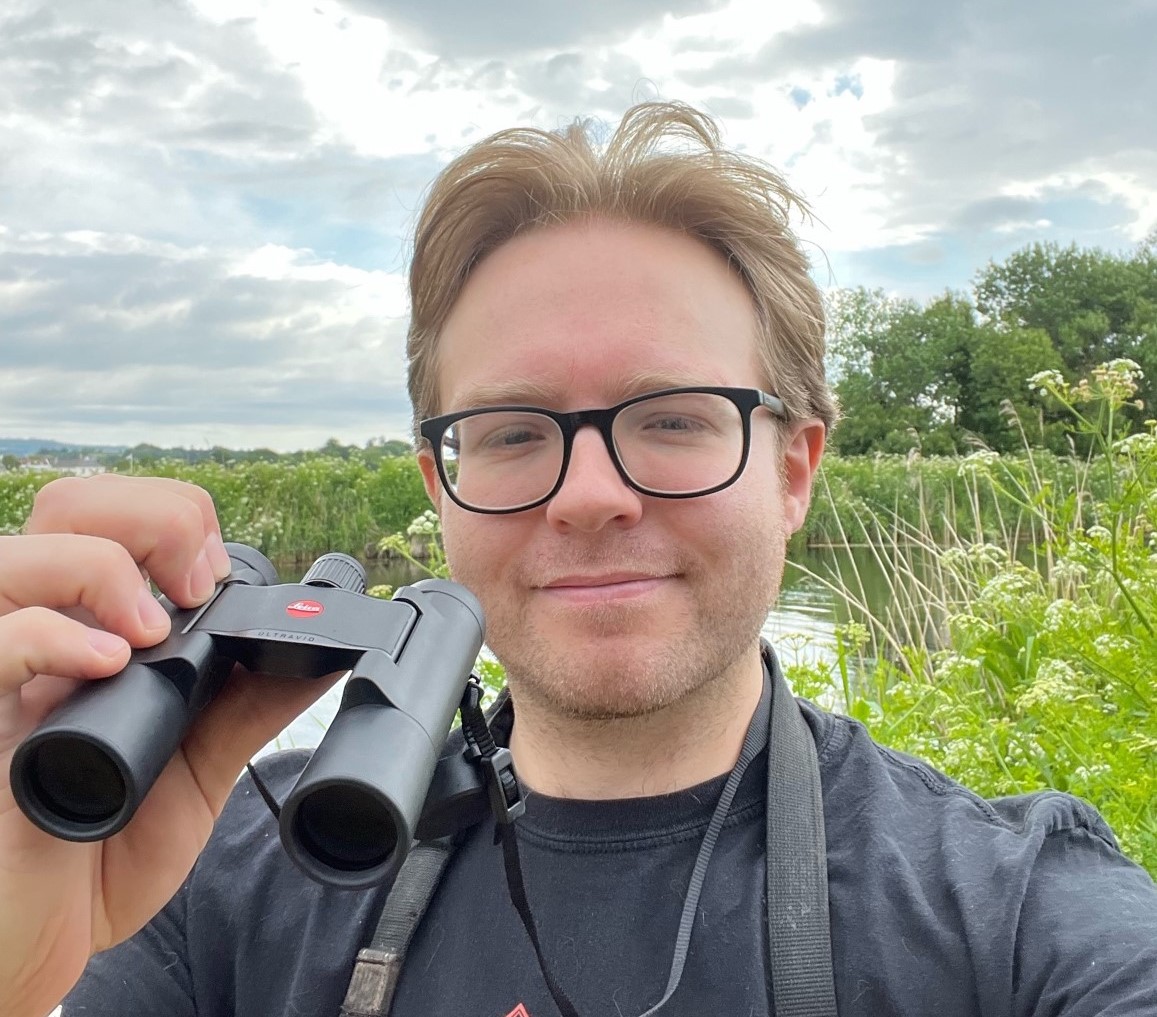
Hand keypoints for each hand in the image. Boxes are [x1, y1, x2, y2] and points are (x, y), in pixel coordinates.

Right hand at [0, 475, 339, 1016]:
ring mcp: (2, 675)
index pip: (116, 517)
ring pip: (15, 555)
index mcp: (91, 630)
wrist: (49, 941)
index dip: (176, 519)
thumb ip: (247, 705)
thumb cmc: (103, 850)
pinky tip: (106, 663)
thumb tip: (322, 648)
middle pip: (69, 505)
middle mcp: (37, 634)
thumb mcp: (196, 768)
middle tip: (196, 583)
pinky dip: (50, 637)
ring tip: (151, 631)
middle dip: (149, 517)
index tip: (220, 575)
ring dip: (103, 571)